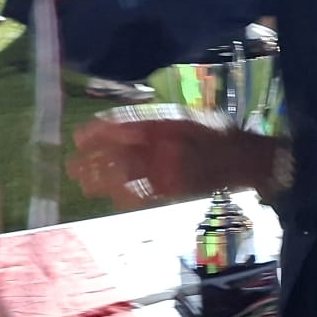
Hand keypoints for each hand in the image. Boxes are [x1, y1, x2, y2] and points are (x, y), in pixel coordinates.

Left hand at [69, 107, 274, 207]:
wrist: (243, 159)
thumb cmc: (214, 134)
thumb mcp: (184, 118)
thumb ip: (154, 121)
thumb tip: (117, 126)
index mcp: (163, 126)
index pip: (121, 127)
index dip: (97, 133)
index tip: (79, 137)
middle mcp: (160, 148)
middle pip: (117, 155)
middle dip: (92, 161)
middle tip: (72, 166)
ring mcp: (165, 171)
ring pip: (124, 177)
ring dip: (101, 181)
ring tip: (84, 184)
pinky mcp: (171, 191)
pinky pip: (142, 196)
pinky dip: (124, 197)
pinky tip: (112, 198)